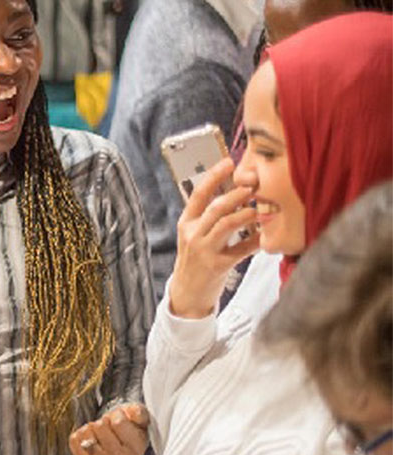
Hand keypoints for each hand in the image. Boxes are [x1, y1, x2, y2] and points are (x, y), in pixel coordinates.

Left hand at [69, 403, 149, 454]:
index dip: (117, 414)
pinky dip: (80, 434)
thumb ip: (139, 412)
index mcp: (136, 447)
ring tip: (100, 432)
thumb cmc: (128, 426)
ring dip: (91, 427)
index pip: (118, 423)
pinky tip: (91, 437)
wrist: (118, 440)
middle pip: (100, 427)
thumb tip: (137, 413)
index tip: (121, 419)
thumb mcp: (136, 416)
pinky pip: (74, 440)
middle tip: (109, 426)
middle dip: (103, 421)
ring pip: (87, 434)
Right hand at [169, 159, 258, 317]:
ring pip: (226, 224)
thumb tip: (236, 192)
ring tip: (260, 206)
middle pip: (215, 207)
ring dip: (246, 213)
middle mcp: (193, 234)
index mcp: (186, 222)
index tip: (229, 162)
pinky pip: (241, 249)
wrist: (188, 292)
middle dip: (236, 193)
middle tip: (254, 183)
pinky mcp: (218, 265)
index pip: (198, 194)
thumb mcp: (195, 235)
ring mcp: (204, 250)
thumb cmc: (196, 259)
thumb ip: (209, 217)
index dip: (213, 176)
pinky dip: (256, 240)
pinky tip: (266, 234)